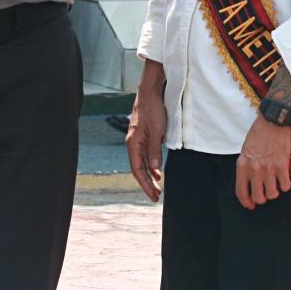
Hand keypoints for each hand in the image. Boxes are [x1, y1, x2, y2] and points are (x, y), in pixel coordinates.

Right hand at [125, 86, 167, 201]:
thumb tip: (155, 170)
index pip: (137, 170)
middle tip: (155, 197)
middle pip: (138, 169)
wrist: (150, 92)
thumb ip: (155, 151)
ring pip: (142, 163)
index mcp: (133, 144)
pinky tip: (157, 172)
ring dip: (150, 176)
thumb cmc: (152, 109)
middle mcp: (133, 144)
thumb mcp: (156, 131)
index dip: (145, 184)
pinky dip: (151, 165)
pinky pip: (146, 155)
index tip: (153, 195)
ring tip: (157, 188)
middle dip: (147, 184)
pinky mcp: (144, 136)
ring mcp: (138, 140)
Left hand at [236, 116, 290, 209]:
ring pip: (272, 194)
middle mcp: (254, 169)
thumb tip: (249, 186)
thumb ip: (246, 168)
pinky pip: (285, 187)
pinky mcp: (282, 166)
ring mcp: (269, 168)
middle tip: (265, 192)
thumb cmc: (257, 135)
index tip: (251, 205)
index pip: (241, 192)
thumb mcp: (245, 151)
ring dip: (274, 192)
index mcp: (242, 165)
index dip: (246, 202)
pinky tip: (283, 178)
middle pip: (258, 198)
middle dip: (262, 198)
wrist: (272, 121)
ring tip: (275, 184)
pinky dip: (285, 185)